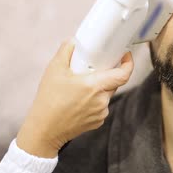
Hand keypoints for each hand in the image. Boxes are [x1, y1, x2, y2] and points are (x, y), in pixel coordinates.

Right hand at [16, 39, 133, 157]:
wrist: (44, 130)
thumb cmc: (49, 101)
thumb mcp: (54, 70)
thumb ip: (65, 51)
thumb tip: (73, 42)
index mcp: (95, 86)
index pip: (123, 74)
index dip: (128, 63)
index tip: (125, 55)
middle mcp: (101, 100)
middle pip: (113, 83)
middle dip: (106, 75)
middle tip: (92, 71)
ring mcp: (101, 113)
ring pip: (106, 95)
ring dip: (98, 89)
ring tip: (79, 89)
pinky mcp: (97, 122)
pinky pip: (101, 107)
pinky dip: (94, 101)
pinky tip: (78, 101)